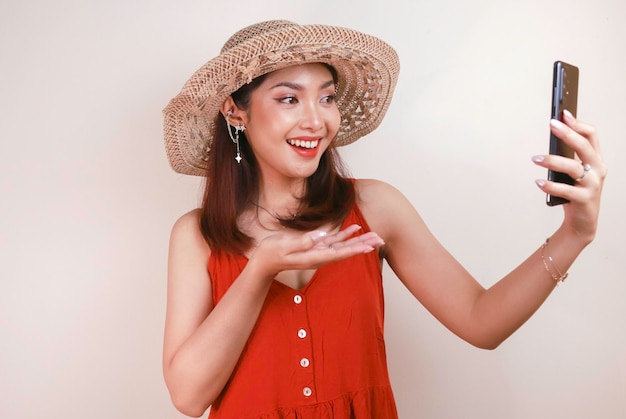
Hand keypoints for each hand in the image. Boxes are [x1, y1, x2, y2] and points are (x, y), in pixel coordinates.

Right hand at [248, 224, 384, 278]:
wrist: (264, 262)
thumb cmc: (271, 254)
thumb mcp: (283, 246)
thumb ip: (302, 242)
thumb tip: (320, 237)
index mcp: (313, 257)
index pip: (338, 254)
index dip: (354, 249)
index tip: (368, 248)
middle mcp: (320, 256)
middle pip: (346, 250)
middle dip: (363, 245)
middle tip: (380, 240)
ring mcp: (319, 251)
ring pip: (344, 246)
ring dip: (359, 241)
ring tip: (375, 236)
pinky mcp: (315, 246)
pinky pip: (335, 241)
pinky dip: (346, 235)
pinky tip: (356, 230)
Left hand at [533, 110, 606, 242]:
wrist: (582, 222)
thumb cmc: (575, 192)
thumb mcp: (575, 172)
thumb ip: (569, 156)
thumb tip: (553, 134)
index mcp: (596, 160)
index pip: (591, 136)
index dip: (577, 123)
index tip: (563, 113)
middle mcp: (597, 170)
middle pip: (584, 146)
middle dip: (567, 133)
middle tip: (551, 124)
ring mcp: (592, 185)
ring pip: (573, 167)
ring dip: (552, 161)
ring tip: (535, 158)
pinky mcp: (584, 199)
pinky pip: (566, 189)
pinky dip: (550, 185)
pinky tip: (538, 182)